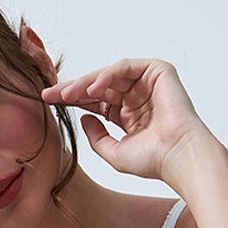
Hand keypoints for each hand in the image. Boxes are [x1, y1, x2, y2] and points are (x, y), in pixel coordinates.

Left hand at [42, 58, 212, 183]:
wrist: (178, 157)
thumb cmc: (154, 160)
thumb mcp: (114, 152)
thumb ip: (96, 137)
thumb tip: (83, 118)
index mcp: (128, 114)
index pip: (95, 102)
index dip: (72, 100)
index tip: (49, 102)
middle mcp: (136, 96)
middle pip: (98, 87)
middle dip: (73, 89)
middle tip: (50, 94)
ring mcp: (147, 82)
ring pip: (109, 75)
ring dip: (86, 83)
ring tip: (67, 93)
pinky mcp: (157, 71)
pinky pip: (125, 67)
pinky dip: (107, 75)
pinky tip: (93, 88)